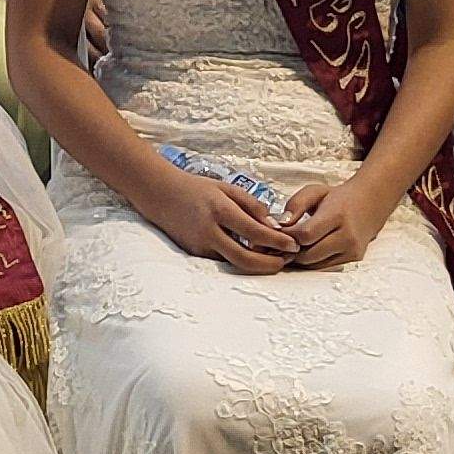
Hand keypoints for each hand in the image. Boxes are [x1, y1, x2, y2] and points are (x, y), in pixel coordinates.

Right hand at [149, 165, 299, 273]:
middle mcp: (209, 231)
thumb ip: (252, 205)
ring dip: (257, 264)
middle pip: (244, 259)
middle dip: (270, 264)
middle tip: (286, 261)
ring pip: (234, 264)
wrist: (159, 194)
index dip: (278, 241)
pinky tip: (253, 255)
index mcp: (220, 210)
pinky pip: (222, 261)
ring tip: (275, 258)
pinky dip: (240, 260)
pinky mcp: (194, 254)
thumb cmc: (196, 188)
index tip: (294, 244)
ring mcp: (199, 246)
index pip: (255, 232)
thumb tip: (274, 226)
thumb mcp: (227, 188)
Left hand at [283, 172, 393, 269]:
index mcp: (336, 215)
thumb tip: (281, 224)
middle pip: (309, 254)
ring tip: (294, 246)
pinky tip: (307, 250)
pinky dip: (312, 262)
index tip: (281, 232)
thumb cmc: (340, 198)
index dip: (289, 236)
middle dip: (292, 250)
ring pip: (315, 264)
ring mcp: (352, 250)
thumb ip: (296, 205)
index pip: (306, 235)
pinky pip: (324, 266)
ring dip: (300, 258)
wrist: (370, 203)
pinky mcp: (353, 259)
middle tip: (283, 242)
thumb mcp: (315, 192)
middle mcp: (347, 235)